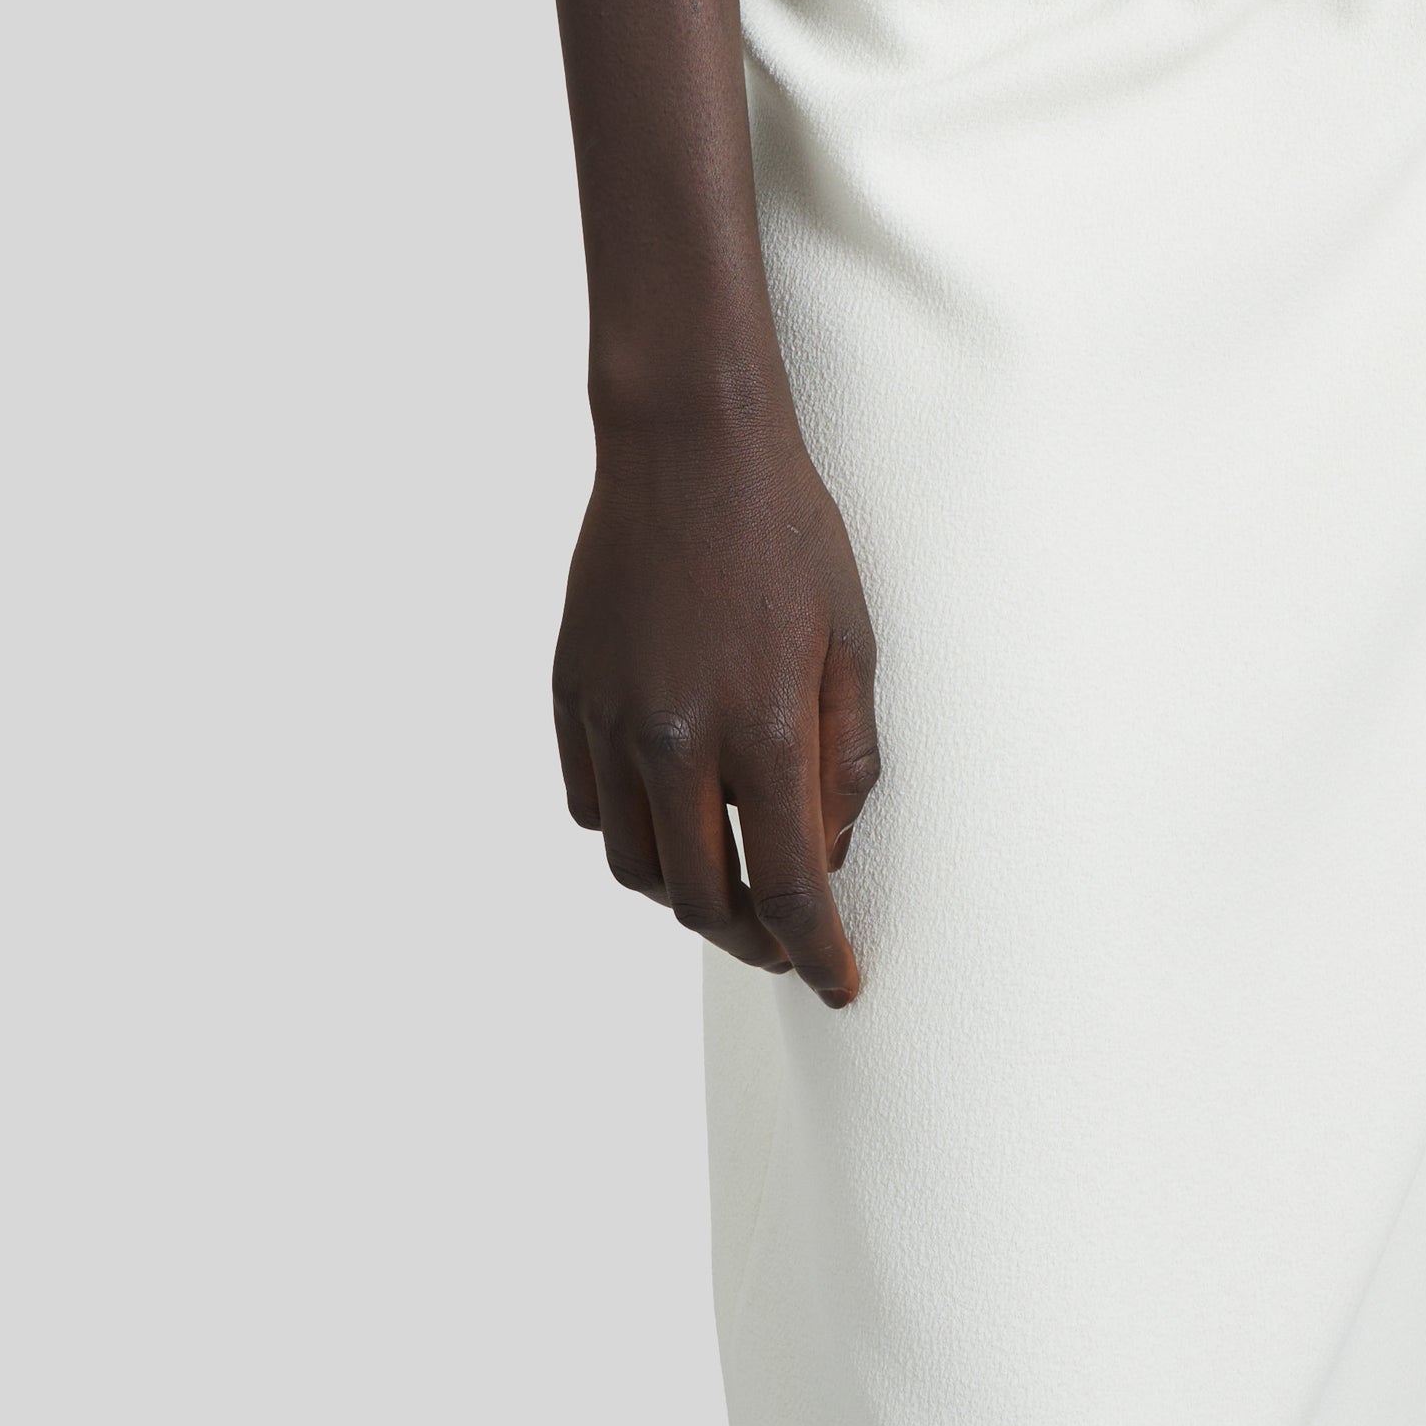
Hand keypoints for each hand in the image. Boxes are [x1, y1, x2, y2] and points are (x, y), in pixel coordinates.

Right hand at [552, 403, 881, 1004]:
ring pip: (636, 864)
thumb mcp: (853, 638)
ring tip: (727, 883)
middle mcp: (677, 737)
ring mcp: (612, 717)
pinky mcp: (571, 693)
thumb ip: (847, 756)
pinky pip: (592, 804)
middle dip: (750, 940)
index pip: (790, 886)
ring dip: (684, 893)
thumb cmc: (787, 531)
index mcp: (764, 726)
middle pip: (701, 898)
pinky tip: (669, 815)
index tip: (838, 982)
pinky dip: (630, 831)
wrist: (687, 444)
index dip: (817, 953)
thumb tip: (828, 849)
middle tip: (784, 944)